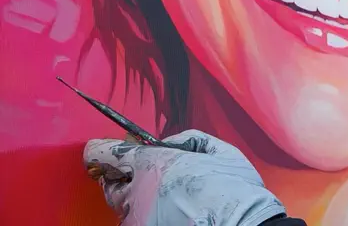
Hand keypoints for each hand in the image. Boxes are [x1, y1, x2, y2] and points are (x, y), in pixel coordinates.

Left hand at [84, 129, 285, 225]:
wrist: (242, 225)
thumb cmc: (235, 188)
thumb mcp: (222, 151)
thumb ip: (191, 139)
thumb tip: (169, 144)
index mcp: (153, 163)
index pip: (108, 154)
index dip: (101, 151)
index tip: (97, 150)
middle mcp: (137, 192)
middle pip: (111, 184)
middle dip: (120, 177)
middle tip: (136, 175)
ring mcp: (137, 218)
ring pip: (122, 207)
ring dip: (133, 199)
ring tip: (160, 198)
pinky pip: (135, 221)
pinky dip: (144, 216)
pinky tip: (167, 214)